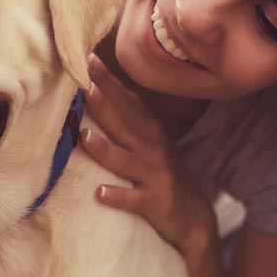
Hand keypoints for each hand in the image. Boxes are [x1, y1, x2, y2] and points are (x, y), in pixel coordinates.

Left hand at [81, 54, 217, 257]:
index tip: (89, 60)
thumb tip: (100, 90)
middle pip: (125, 124)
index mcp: (149, 131)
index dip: (108, 82)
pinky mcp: (156, 203)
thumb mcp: (149, 143)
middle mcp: (152, 150)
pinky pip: (135, 200)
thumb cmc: (161, 173)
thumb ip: (128, 118)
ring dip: (105, 150)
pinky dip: (119, 197)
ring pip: (126, 161)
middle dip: (104, 104)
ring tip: (84, 137)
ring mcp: (155, 176)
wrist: (193, 216)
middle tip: (83, 86)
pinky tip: (100, 193)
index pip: (126, 101)